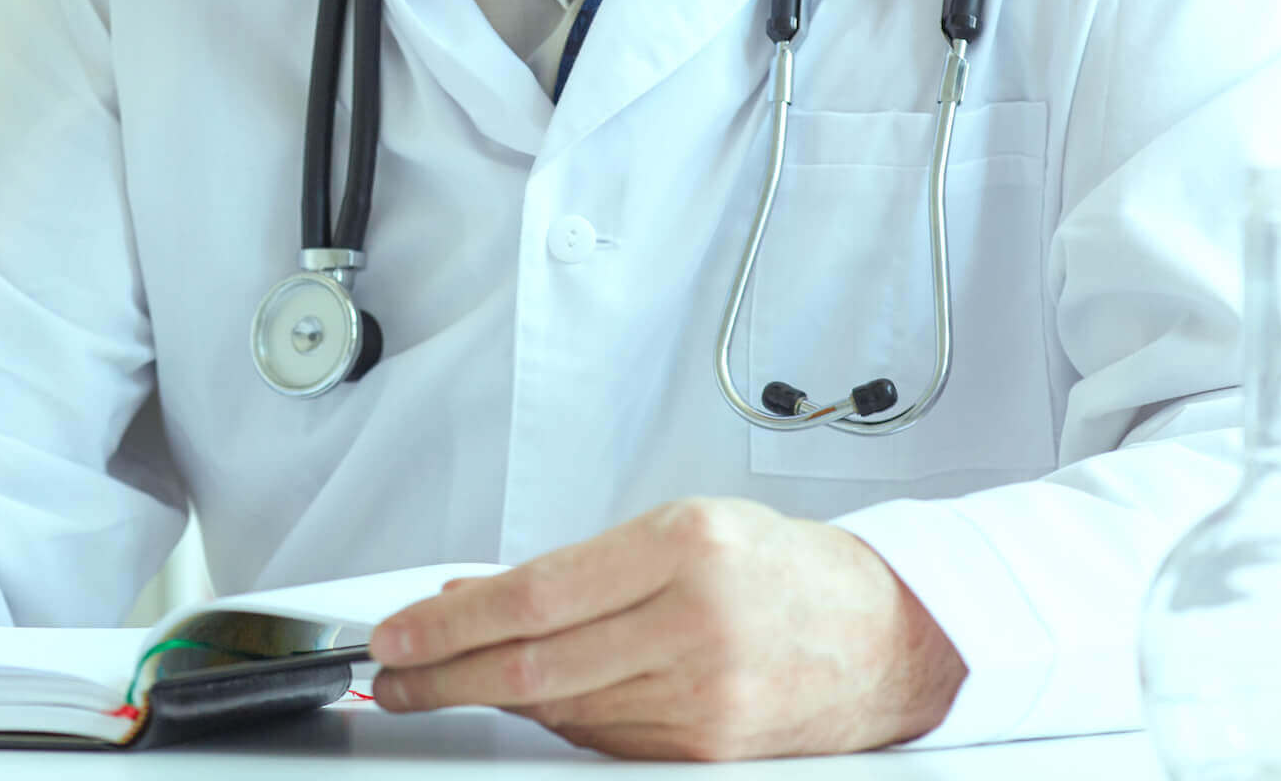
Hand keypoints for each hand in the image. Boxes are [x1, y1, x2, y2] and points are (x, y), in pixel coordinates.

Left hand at [366, 498, 964, 759]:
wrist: (889, 637)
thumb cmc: (782, 570)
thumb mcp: (682, 529)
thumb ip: (577, 567)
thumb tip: (473, 596)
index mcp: (685, 549)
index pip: (535, 594)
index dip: (450, 623)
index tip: (397, 634)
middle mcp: (695, 624)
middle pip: (535, 665)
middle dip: (445, 676)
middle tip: (392, 677)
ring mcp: (704, 697)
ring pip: (561, 708)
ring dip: (490, 699)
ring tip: (445, 681)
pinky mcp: (707, 750)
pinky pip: (601, 739)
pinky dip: (553, 719)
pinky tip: (525, 700)